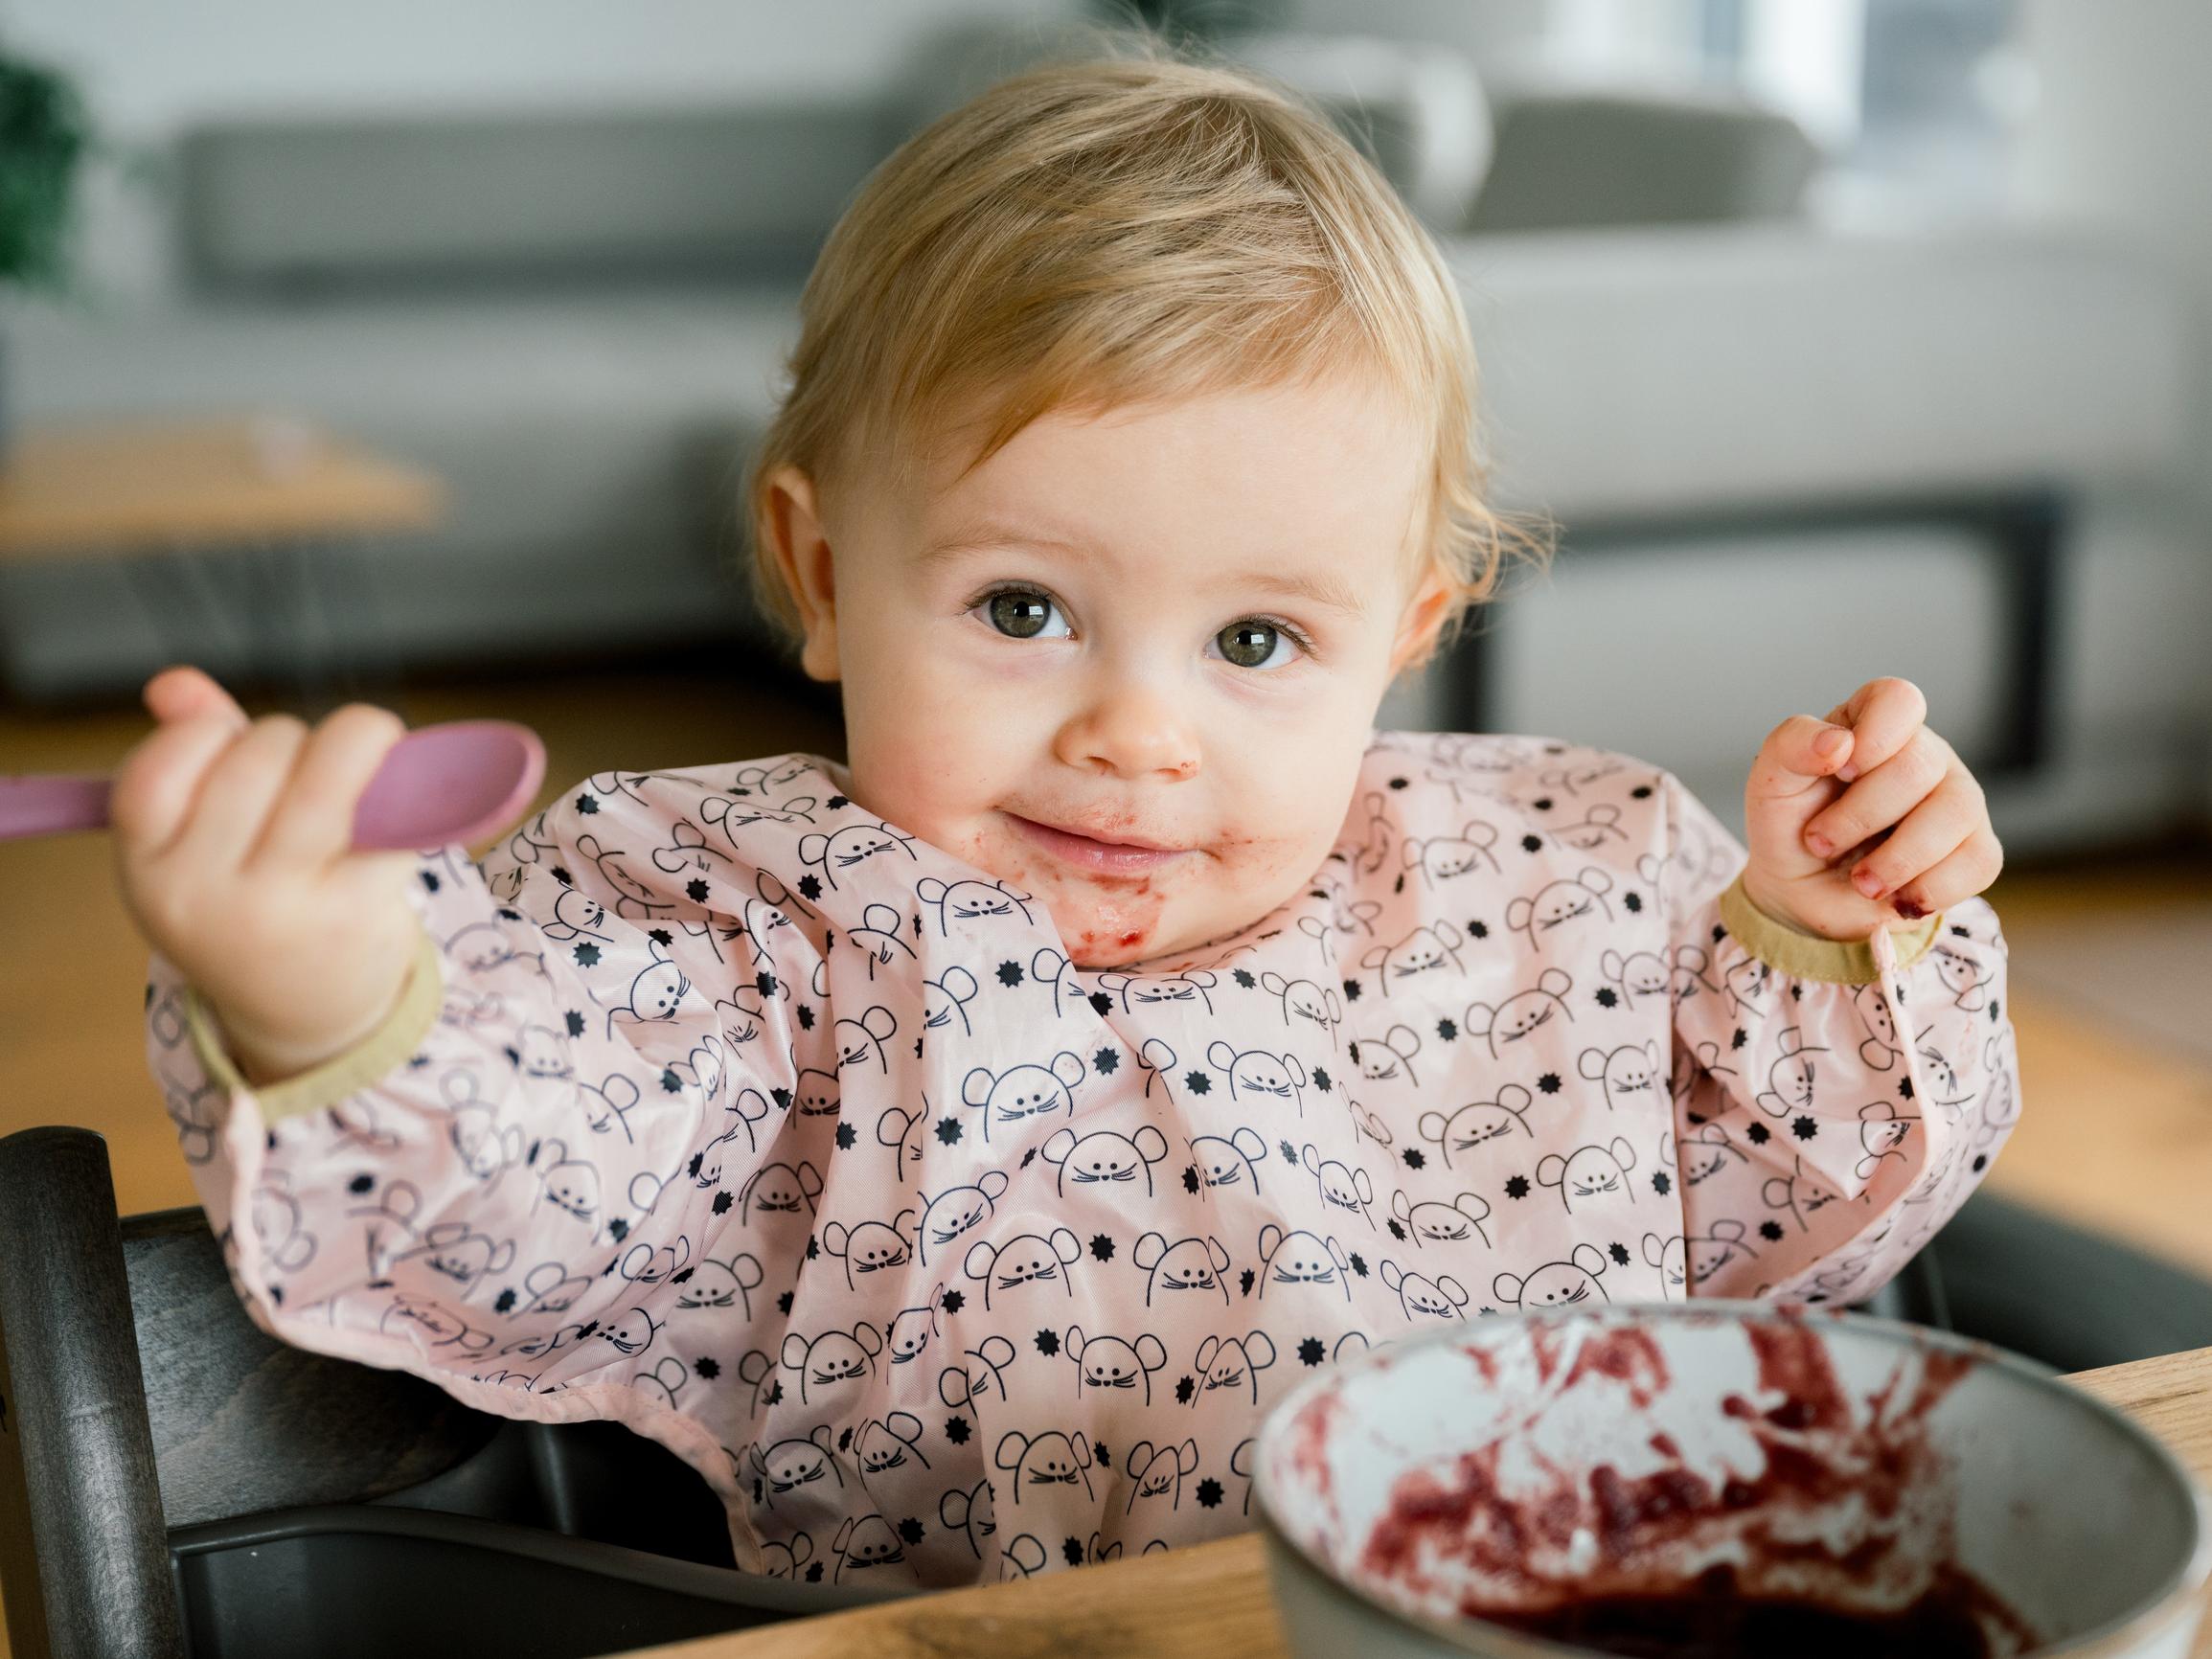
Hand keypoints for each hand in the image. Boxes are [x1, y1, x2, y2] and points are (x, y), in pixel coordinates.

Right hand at [110, 665, 423, 1085]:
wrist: (309, 1014)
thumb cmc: (253, 901)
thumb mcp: (200, 844)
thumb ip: (188, 755)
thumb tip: (175, 683)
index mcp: (149, 869)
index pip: (160, 762)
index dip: (211, 734)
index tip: (239, 748)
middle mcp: (203, 894)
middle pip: (261, 753)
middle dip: (296, 742)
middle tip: (313, 775)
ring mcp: (278, 909)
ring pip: (329, 769)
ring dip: (358, 747)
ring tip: (365, 772)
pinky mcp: (354, 913)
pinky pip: (393, 814)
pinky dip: (412, 792)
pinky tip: (409, 804)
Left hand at [1741, 677, 2003, 941]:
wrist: (1800, 891)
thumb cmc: (1789, 824)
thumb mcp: (1771, 782)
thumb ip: (1791, 746)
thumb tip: (1838, 743)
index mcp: (1876, 724)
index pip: (1899, 700)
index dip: (1874, 736)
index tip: (1839, 773)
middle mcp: (1925, 755)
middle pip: (1918, 766)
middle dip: (1859, 817)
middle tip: (1821, 841)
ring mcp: (1957, 800)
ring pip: (1956, 812)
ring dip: (1896, 859)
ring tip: (1860, 880)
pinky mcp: (1977, 850)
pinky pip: (1979, 862)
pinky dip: (1929, 889)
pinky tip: (1895, 896)